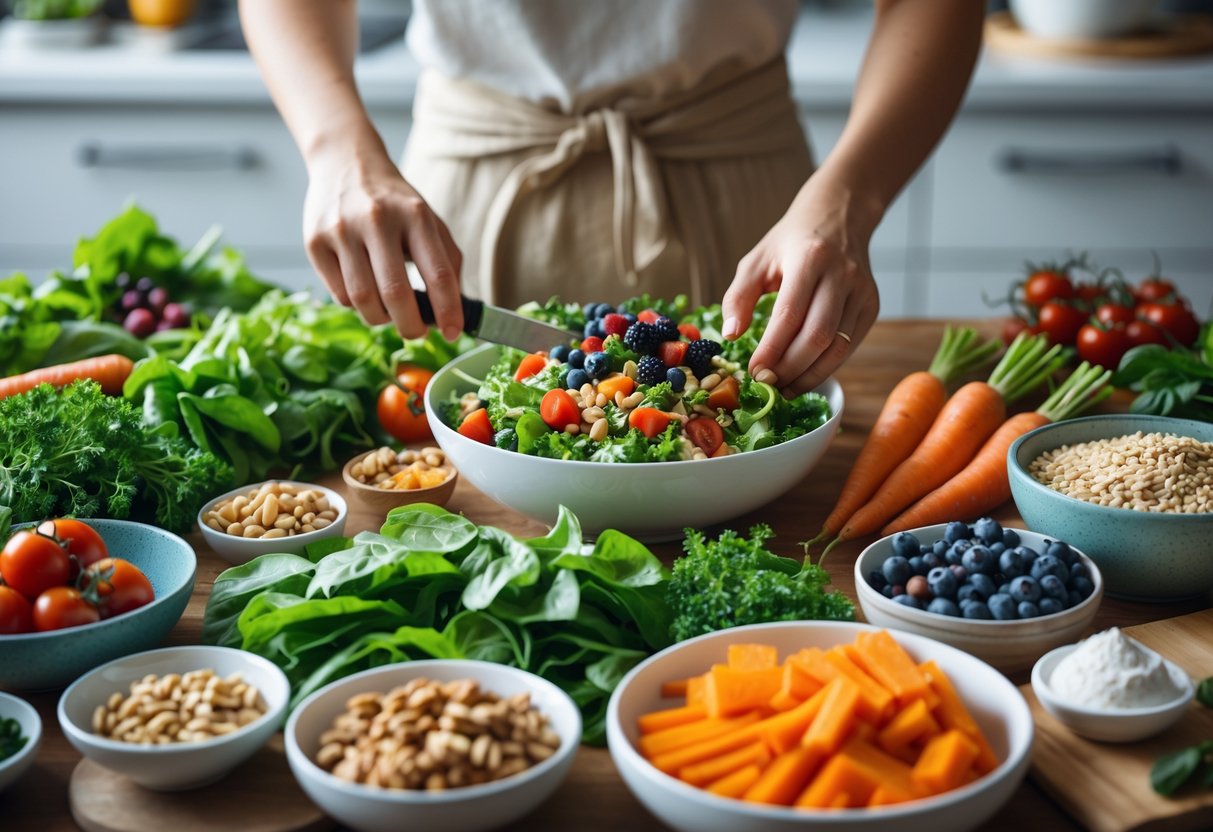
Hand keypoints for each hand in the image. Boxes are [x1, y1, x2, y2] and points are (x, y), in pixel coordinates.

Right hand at [303, 144, 463, 339]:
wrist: (346, 165)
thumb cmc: (396, 204)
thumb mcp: (430, 222)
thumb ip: (448, 263)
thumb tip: (453, 314)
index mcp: (415, 215)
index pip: (437, 273)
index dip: (448, 310)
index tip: (452, 332)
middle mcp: (376, 220)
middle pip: (395, 293)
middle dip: (411, 326)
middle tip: (418, 334)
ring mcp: (341, 230)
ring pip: (363, 300)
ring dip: (382, 319)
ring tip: (391, 313)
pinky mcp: (315, 242)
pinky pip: (339, 294)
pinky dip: (357, 304)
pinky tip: (365, 290)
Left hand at [721, 179, 880, 395]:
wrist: (838, 217)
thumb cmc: (790, 243)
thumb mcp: (756, 260)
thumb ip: (738, 297)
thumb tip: (730, 335)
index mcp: (809, 258)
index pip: (790, 315)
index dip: (772, 349)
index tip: (753, 371)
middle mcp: (841, 275)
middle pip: (818, 336)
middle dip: (790, 368)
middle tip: (767, 383)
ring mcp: (861, 292)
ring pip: (838, 347)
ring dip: (810, 375)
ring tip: (784, 388)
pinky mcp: (871, 306)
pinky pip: (850, 345)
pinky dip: (826, 367)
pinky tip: (804, 376)